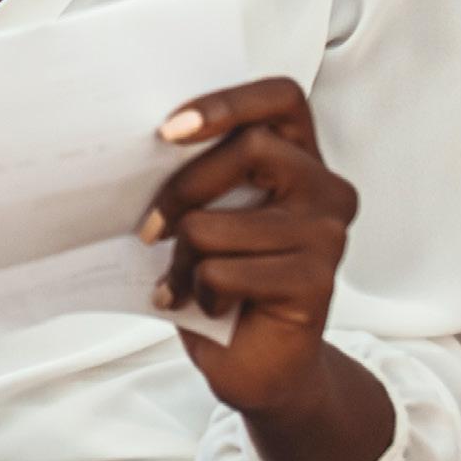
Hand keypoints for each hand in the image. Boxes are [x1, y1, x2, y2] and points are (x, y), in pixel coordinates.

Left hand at [141, 77, 360, 417]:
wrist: (260, 364)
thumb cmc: (225, 276)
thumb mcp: (209, 212)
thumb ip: (199, 172)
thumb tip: (133, 143)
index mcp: (301, 158)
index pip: (282, 97)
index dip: (227, 101)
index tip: (169, 128)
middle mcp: (327, 189)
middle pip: (248, 149)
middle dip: (181, 189)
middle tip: (148, 228)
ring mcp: (328, 236)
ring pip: (218, 223)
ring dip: (182, 258)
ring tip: (181, 281)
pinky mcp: (316, 283)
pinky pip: (224, 272)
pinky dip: (197, 292)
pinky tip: (206, 306)